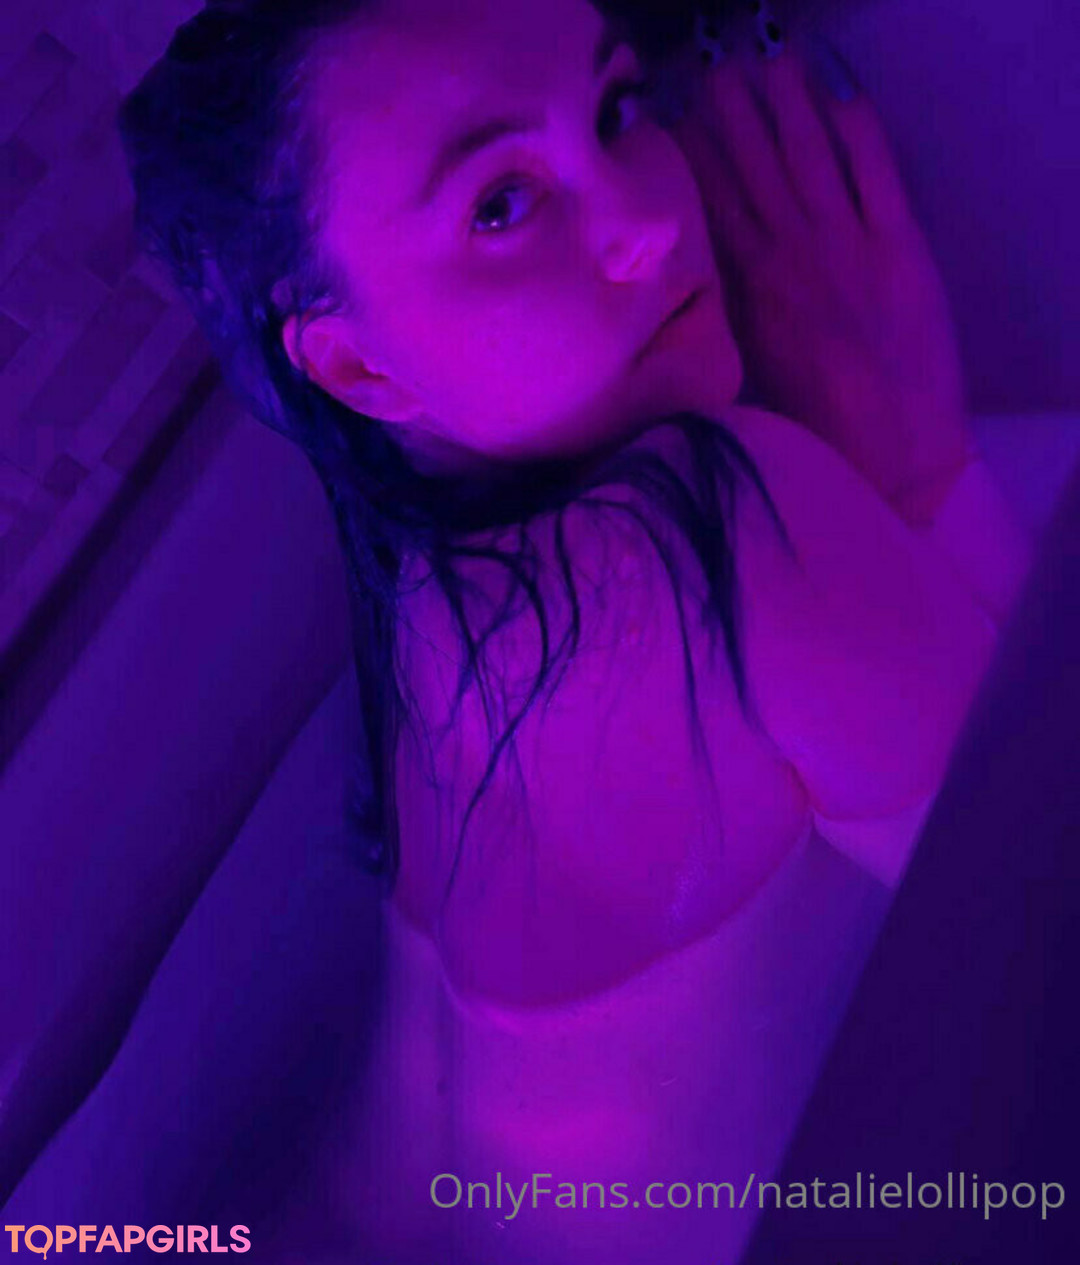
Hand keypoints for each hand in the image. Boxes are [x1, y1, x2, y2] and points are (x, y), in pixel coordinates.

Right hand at [668, 32, 976, 523]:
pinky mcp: (904, 249)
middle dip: (735, 113)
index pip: (716, 203)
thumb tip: (689, 290)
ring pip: (811, 159)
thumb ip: (722, 323)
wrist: (891, 459)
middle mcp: (791, 255)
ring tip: (771, 63)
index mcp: (748, 290)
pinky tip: (843, 102)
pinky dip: (861, 136)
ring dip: (790, 107)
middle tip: (716, 68)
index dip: (698, 155)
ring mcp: (849, 247)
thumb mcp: (747, 378)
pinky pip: (879, 176)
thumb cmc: (811, 432)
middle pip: (758, 167)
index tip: (679, 116)